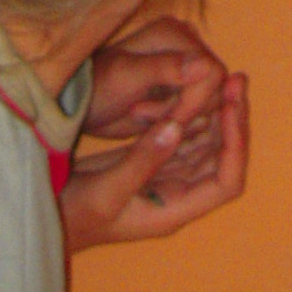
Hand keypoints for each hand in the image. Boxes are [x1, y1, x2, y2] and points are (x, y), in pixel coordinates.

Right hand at [60, 74, 247, 250]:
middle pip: (222, 158)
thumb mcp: (106, 190)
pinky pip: (185, 138)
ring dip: (218, 114)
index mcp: (175, 209)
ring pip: (206, 145)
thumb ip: (141, 161)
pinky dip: (194, 115)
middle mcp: (179, 194)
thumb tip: (175, 126)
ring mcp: (168, 178)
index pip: (226, 182)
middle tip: (236, 79)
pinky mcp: (154, 163)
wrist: (54, 214)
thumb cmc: (77, 214)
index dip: (236, 144)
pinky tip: (194, 89)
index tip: (231, 106)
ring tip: (225, 78)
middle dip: (233, 120)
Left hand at [86, 19, 226, 138]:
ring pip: (208, 104)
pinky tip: (147, 120)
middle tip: (144, 115)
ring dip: (177, 118)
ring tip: (141, 115)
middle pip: (215, 89)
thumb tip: (206, 65)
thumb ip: (165, 67)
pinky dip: (175, 123)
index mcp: (175, 33)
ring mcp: (185, 67)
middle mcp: (186, 45)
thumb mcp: (126, 76)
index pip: (213, 71)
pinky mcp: (181, 89)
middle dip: (184, 111)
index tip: (167, 119)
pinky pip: (197, 112)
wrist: (81, 104)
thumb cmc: (98, 85)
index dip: (196, 102)